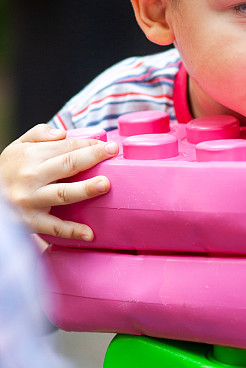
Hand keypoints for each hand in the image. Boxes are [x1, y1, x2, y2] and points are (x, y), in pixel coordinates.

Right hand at [0, 124, 118, 239]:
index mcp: (29, 155)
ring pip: (62, 194)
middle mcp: (30, 177)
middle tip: (113, 151)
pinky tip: (90, 233)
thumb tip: (63, 133)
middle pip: (67, 165)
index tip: (106, 145)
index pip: (65, 146)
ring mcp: (31, 200)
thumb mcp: (18, 146)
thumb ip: (39, 134)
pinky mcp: (31, 222)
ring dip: (85, 189)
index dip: (88, 144)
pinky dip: (72, 231)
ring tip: (104, 185)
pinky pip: (54, 227)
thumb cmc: (8, 170)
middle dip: (92, 157)